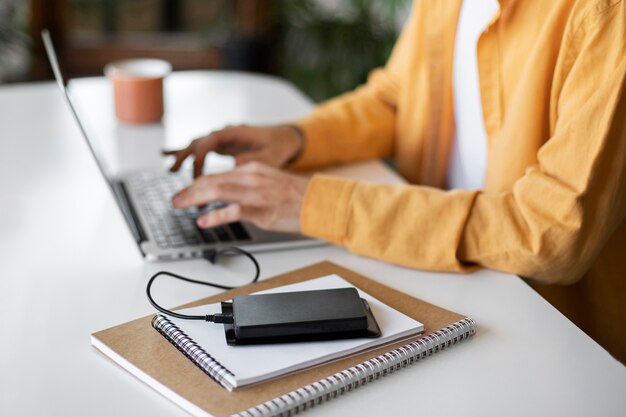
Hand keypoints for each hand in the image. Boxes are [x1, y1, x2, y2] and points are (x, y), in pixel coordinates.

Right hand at [163, 124, 303, 177]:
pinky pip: (198, 147)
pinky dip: (184, 151)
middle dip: (184, 157)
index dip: (201, 157)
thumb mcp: (271, 155)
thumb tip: (236, 162)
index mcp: (235, 132)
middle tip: (173, 171)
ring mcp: (221, 138)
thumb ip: (254, 159)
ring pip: (195, 144)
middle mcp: (224, 133)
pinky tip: (166, 154)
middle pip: (198, 142)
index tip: (196, 172)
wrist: (284, 137)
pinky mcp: (221, 145)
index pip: (211, 142)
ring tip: (170, 170)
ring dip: (182, 156)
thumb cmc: (278, 146)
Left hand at [172, 162, 309, 232]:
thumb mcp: (269, 181)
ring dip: (195, 198)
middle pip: (213, 180)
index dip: (197, 183)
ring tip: (180, 205)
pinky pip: (233, 211)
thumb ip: (249, 184)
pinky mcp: (261, 210)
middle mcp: (251, 177)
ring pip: (218, 191)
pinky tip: (203, 221)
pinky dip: (215, 216)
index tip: (186, 191)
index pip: (218, 174)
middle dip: (190, 190)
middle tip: (175, 199)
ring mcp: (256, 193)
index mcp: (253, 169)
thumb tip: (229, 193)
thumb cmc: (296, 196)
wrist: (319, 202)